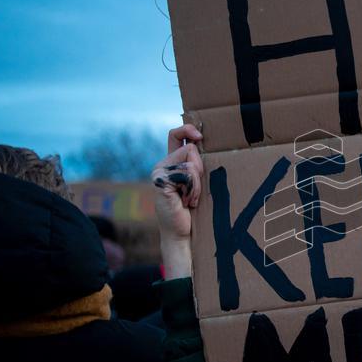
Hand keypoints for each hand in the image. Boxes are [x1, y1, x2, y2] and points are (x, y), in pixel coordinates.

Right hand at [151, 124, 202, 278]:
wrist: (182, 232)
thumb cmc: (193, 209)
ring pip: (191, 164)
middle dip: (200, 169)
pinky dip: (193, 189)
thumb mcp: (197, 181)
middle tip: (194, 190)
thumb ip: (196, 163)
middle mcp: (162, 165)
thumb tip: (201, 142)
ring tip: (190, 198)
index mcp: (170, 162)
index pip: (175, 135)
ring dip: (197, 183)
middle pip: (190, 149)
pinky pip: (187, 175)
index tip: (200, 136)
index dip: (187, 129)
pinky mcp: (160, 181)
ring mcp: (159, 172)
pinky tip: (186, 201)